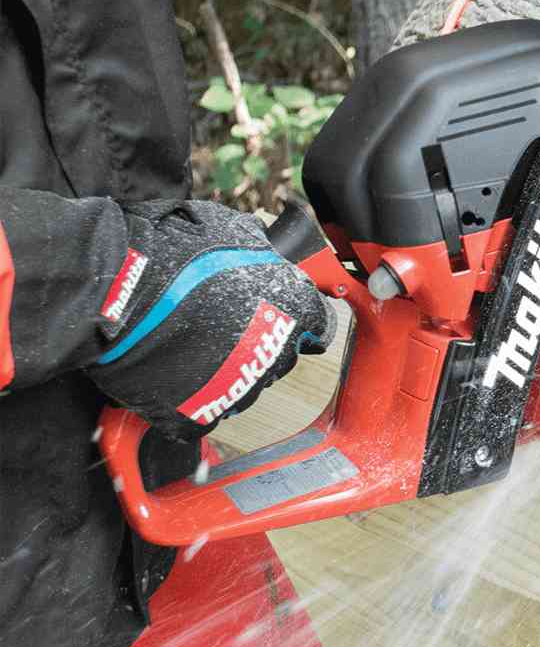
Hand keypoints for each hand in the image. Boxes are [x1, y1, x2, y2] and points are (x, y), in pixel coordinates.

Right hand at [87, 200, 333, 440]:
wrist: (117, 285)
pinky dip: (190, 402)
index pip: (316, 324)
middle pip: (279, 357)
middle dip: (256, 342)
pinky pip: (203, 415)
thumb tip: (267, 248)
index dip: (295, 318)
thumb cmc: (173, 250)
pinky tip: (173, 376)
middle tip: (219, 324)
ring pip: (243, 388)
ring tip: (189, 346)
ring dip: (225, 372)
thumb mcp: (233, 230)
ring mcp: (240, 387)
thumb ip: (262, 250)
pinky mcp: (199, 413)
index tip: (275, 314)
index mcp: (295, 308)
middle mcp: (277, 352)